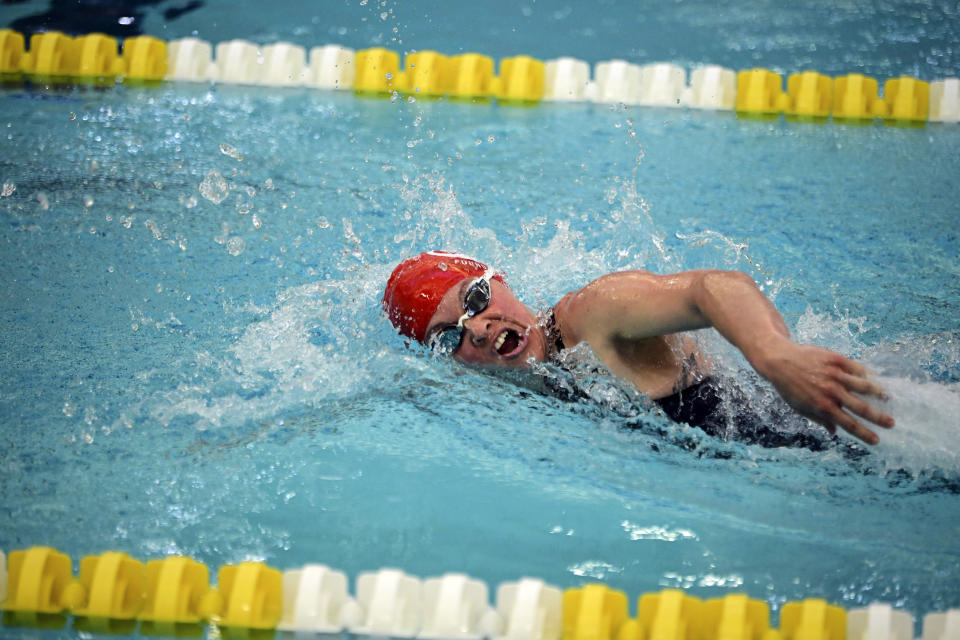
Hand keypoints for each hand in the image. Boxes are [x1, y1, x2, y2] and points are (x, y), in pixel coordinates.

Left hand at [752, 338, 894, 444]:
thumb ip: (819, 420)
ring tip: (887, 398)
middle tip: (891, 423)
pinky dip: (865, 374)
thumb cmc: (789, 387)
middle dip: (879, 417)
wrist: (779, 360)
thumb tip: (834, 432)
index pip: (849, 424)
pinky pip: (856, 368)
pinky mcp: (835, 359)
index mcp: (822, 407)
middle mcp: (831, 392)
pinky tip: (871, 378)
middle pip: (861, 407)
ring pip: (863, 386)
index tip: (876, 440)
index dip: (864, 433)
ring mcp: (834, 375)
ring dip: (877, 393)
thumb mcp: (800, 408)